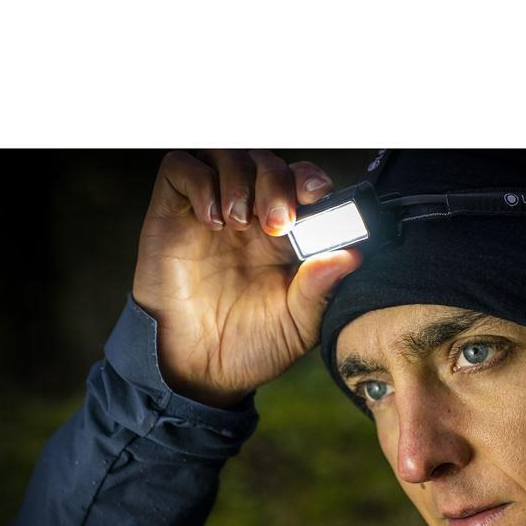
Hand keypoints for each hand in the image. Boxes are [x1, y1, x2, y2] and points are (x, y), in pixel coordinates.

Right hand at [132, 149, 362, 405]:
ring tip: (238, 223)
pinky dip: (201, 182)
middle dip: (277, 182)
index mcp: (286, 239)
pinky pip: (182, 166)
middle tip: (276, 222)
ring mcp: (212, 213)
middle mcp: (251, 219)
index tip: (317, 198)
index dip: (311, 182)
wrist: (198, 370)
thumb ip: (321, 288)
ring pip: (228, 155)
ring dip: (240, 179)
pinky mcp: (173, 213)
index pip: (303, 185)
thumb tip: (352, 255)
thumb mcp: (298, 324)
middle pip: (268, 163)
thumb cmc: (251, 347)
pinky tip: (212, 220)